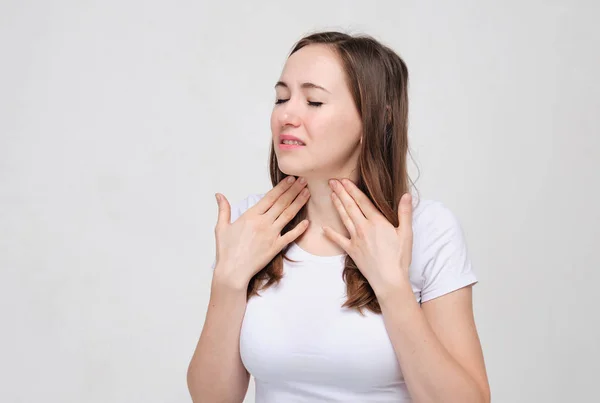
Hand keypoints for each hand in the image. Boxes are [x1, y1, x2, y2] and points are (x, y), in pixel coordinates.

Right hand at [213, 176, 310, 289]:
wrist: (233, 271)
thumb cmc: (226, 251)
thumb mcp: (221, 227)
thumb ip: (223, 209)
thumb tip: (219, 195)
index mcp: (251, 216)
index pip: (270, 197)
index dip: (282, 187)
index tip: (290, 179)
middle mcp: (263, 223)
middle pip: (282, 203)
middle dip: (294, 190)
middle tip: (304, 181)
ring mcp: (271, 235)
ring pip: (288, 215)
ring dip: (299, 203)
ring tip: (307, 193)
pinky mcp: (276, 247)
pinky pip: (291, 235)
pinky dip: (300, 228)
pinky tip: (307, 221)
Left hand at [322, 178, 412, 296]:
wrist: (389, 279)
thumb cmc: (399, 258)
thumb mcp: (406, 234)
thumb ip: (405, 213)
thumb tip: (406, 195)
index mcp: (377, 222)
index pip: (363, 201)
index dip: (352, 189)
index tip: (344, 180)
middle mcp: (364, 228)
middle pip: (350, 206)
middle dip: (341, 192)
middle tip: (332, 182)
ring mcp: (356, 239)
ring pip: (344, 218)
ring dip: (337, 205)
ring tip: (330, 195)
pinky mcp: (351, 250)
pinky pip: (338, 240)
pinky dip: (331, 233)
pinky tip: (324, 227)